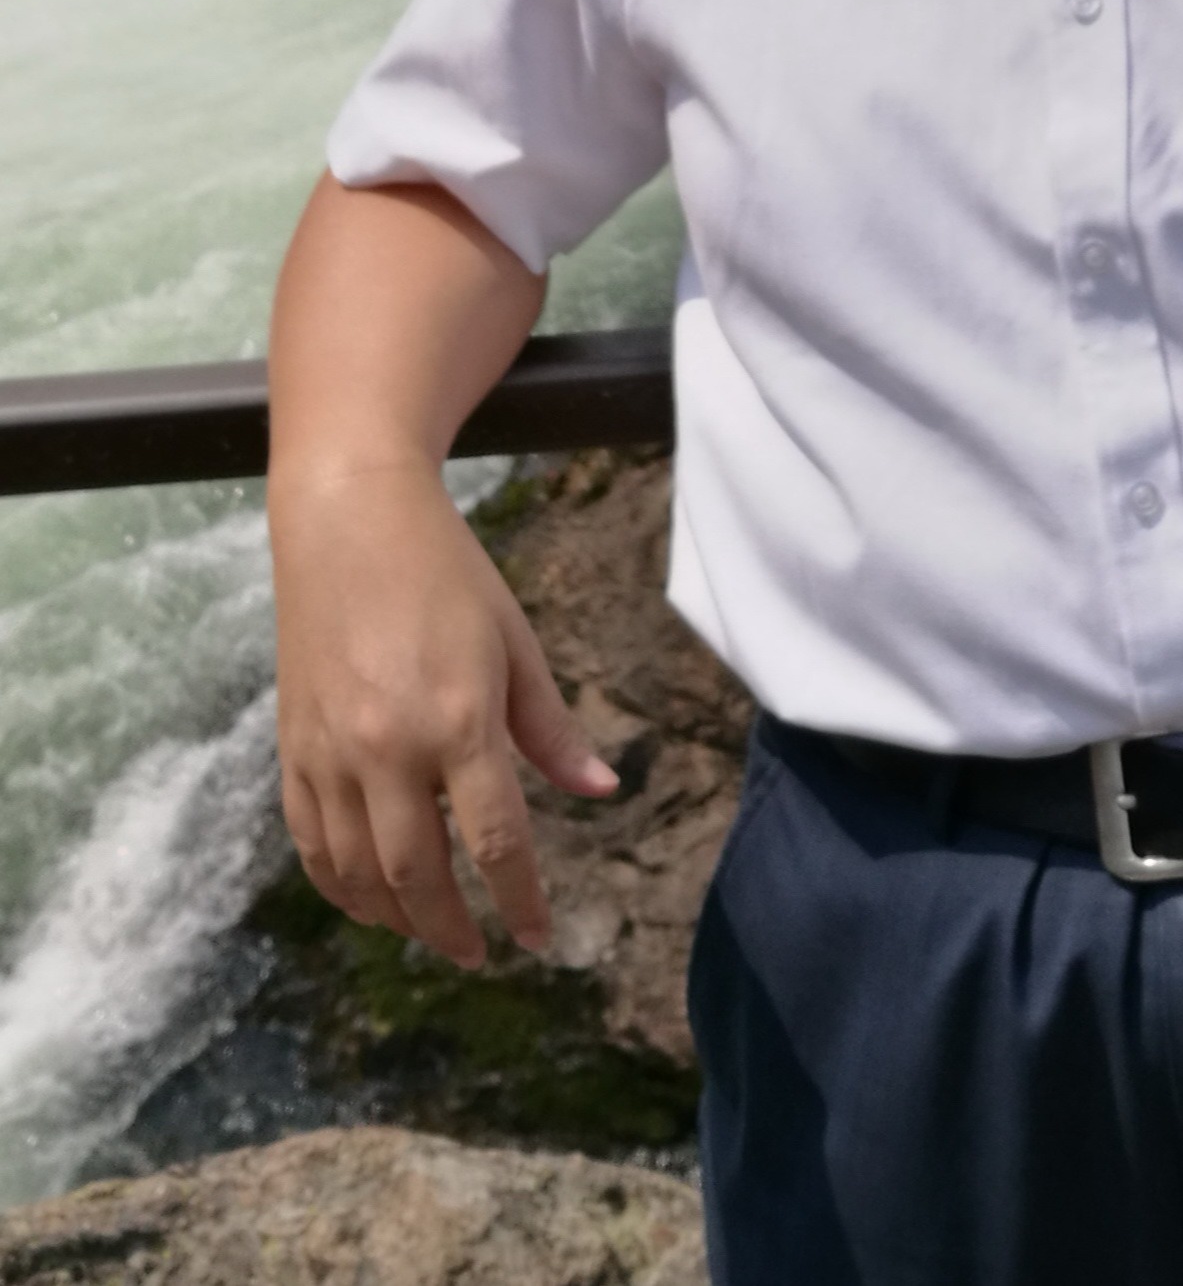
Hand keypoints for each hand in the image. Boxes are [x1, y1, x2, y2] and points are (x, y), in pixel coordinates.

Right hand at [271, 458, 617, 968]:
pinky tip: (367, 899)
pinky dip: (340, 886)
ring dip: (397, 918)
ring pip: (360, 873)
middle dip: (453, 928)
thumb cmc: (446, 571)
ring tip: (430, 933)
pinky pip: (312, 844)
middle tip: (479, 953)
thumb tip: (601, 789)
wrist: (348, 517)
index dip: (519, 901)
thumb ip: (550, 728)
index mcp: (459, 721)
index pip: (496, 841)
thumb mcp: (514, 641)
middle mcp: (388, 748)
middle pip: (420, 875)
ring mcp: (332, 753)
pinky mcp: (292, 748)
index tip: (538, 938)